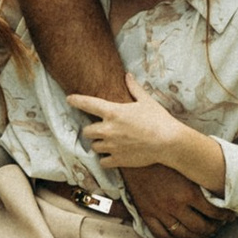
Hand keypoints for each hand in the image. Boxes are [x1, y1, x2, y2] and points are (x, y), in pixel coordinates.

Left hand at [68, 87, 227, 237]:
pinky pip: (102, 161)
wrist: (168, 142)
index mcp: (113, 112)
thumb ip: (134, 88)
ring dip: (99, 144)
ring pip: (94, 147)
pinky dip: (106, 159)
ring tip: (109, 143)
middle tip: (100, 129)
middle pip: (87, 131)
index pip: (87, 104)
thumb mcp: (146, 101)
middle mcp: (108, 129)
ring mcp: (111, 146)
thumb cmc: (158, 119)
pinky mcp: (117, 159)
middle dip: (91, 130)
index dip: (76, 101)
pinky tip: (113, 155)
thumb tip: (128, 75)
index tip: (69, 99)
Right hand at [132, 161, 225, 237]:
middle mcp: (175, 205)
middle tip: (218, 226)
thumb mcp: (186, 164)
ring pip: (183, 235)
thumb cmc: (164, 155)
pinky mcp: (147, 214)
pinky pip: (162, 236)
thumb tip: (220, 186)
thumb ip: (201, 178)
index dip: (224, 217)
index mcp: (189, 192)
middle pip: (200, 227)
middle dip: (213, 228)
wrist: (136, 152)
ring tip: (203, 233)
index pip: (214, 212)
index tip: (228, 216)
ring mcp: (160, 212)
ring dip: (197, 237)